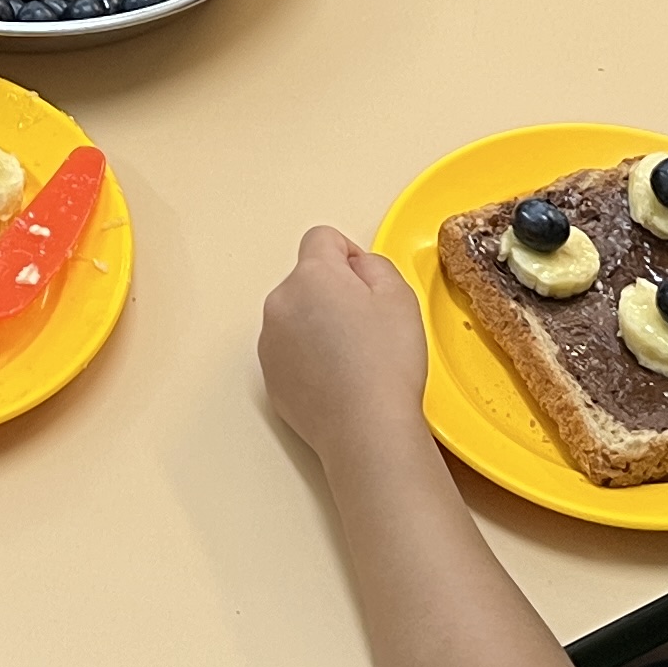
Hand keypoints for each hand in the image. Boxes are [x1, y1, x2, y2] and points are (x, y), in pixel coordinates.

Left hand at [256, 225, 429, 471]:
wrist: (365, 428)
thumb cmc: (386, 362)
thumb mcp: (399, 295)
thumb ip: (374, 263)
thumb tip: (356, 266)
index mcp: (311, 276)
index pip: (321, 238)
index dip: (349, 256)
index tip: (366, 287)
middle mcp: (280, 302)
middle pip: (307, 279)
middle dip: (333, 292)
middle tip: (366, 327)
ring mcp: (269, 341)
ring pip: (296, 315)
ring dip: (317, 324)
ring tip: (351, 358)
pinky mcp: (268, 376)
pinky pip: (289, 350)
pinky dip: (308, 357)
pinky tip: (336, 379)